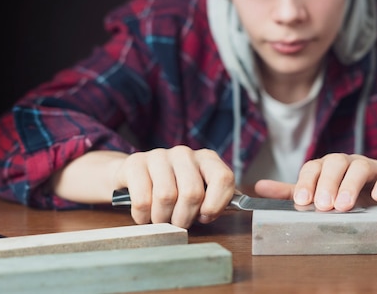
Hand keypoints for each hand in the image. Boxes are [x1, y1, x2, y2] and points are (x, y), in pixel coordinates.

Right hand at [114, 146, 234, 227]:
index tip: (205, 216)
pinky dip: (144, 216)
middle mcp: (185, 153)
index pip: (223, 178)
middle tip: (179, 224)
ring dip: (163, 218)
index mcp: (207, 159)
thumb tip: (240, 203)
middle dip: (185, 218)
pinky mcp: (135, 163)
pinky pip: (142, 200)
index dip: (216, 204)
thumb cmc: (175, 190)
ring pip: (166, 197)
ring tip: (161, 219)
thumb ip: (219, 198)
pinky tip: (145, 214)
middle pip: (192, 193)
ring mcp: (159, 155)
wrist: (136, 177)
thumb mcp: (201, 192)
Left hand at [255, 153, 376, 211]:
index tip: (302, 201)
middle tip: (322, 206)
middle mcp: (347, 163)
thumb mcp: (322, 191)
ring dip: (350, 184)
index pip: (313, 167)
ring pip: (359, 166)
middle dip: (327, 183)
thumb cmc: (355, 189)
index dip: (306, 182)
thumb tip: (258, 187)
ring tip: (344, 205)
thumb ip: (291, 191)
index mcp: (328, 167)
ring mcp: (371, 166)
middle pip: (334, 163)